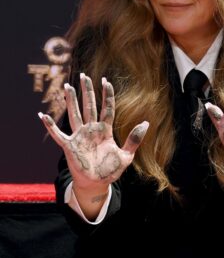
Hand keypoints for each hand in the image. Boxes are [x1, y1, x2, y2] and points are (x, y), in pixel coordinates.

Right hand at [38, 74, 148, 191]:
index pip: (107, 109)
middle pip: (89, 106)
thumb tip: (146, 123)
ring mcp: (79, 136)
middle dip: (87, 91)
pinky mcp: (69, 146)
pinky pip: (58, 134)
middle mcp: (91, 130)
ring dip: (71, 101)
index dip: (107, 95)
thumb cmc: (110, 169)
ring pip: (74, 114)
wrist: (97, 182)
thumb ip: (134, 140)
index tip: (106, 81)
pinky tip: (42, 115)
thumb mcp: (126, 155)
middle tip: (84, 75)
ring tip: (68, 86)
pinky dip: (50, 126)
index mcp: (105, 131)